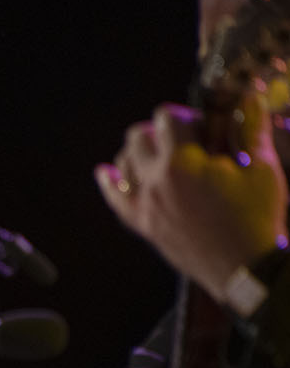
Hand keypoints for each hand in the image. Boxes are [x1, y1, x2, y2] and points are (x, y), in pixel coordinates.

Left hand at [95, 92, 287, 300]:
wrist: (244, 268)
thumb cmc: (257, 217)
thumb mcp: (261, 168)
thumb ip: (250, 129)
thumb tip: (249, 98)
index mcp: (181, 164)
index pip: (166, 117)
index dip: (187, 116)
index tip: (204, 128)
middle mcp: (153, 182)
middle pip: (137, 136)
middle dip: (160, 131)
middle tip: (185, 141)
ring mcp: (144, 206)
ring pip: (123, 163)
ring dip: (139, 152)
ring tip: (162, 156)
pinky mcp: (142, 225)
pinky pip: (115, 199)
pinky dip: (111, 182)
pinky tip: (107, 172)